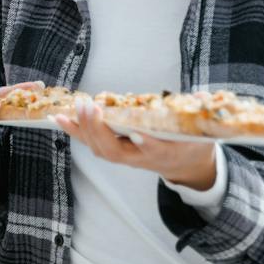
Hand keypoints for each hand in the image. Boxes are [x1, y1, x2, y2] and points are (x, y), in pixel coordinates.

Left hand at [53, 97, 215, 188]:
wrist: (184, 164)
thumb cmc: (193, 143)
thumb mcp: (204, 131)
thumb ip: (201, 113)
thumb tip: (204, 99)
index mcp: (167, 152)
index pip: (155, 150)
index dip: (145, 144)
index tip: (137, 134)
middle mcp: (141, 158)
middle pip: (115, 150)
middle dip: (100, 130)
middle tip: (90, 107)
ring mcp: (125, 157)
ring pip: (99, 148)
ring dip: (83, 129)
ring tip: (69, 110)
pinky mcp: (114, 150)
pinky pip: (91, 142)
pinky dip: (75, 131)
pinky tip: (59, 118)